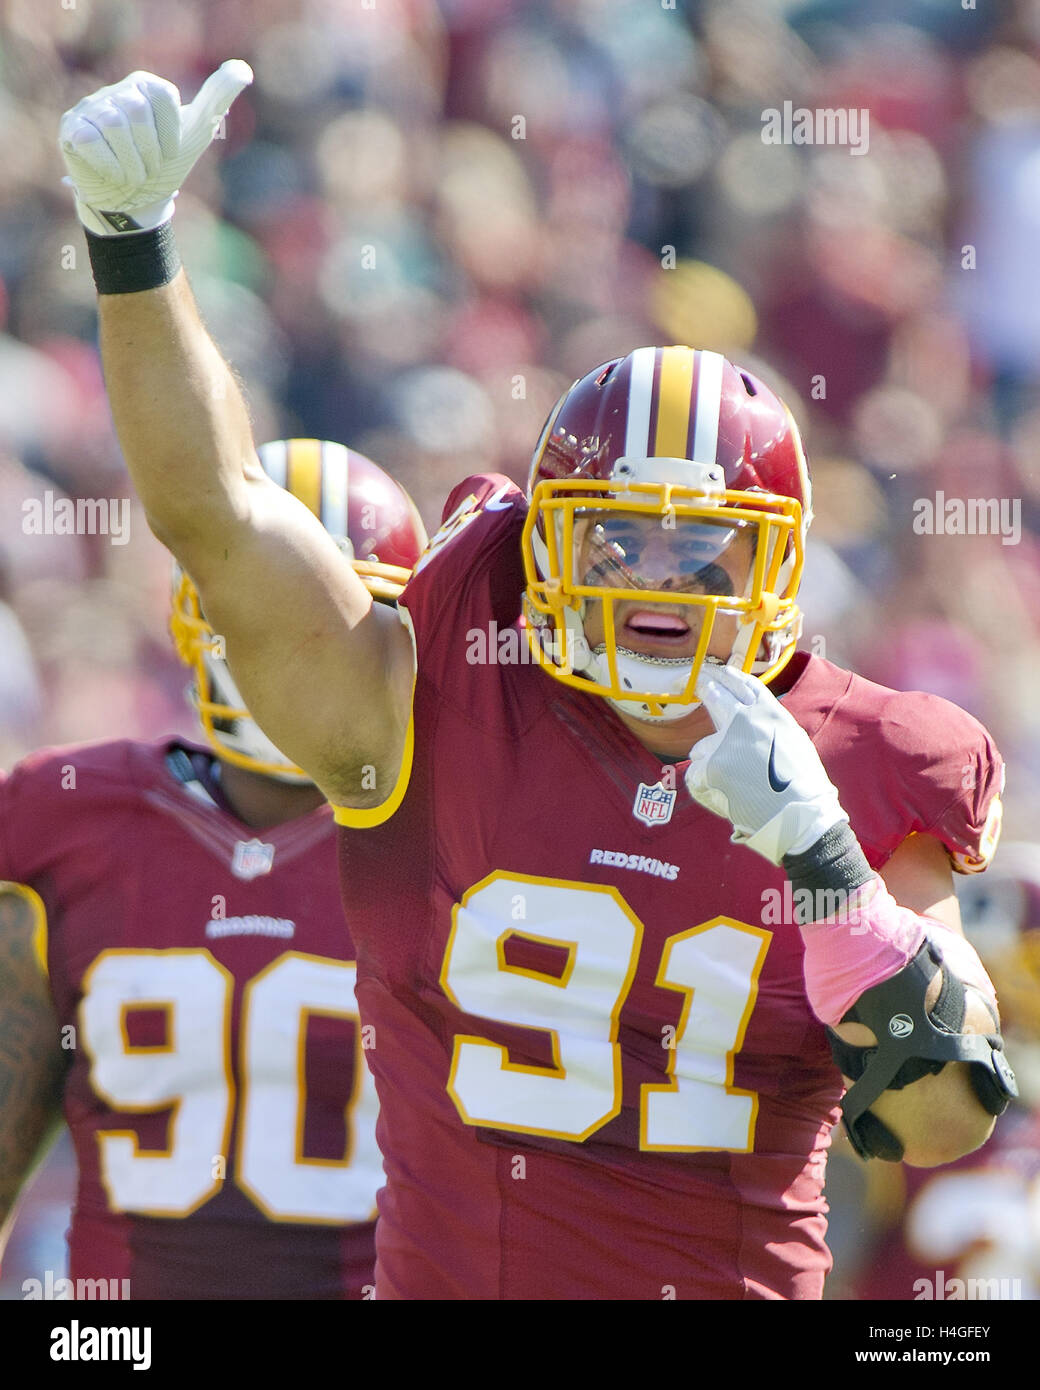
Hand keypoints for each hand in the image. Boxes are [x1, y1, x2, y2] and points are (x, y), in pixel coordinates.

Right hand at [58, 60, 252, 234]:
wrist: (137, 204)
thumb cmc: (166, 166)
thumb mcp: (197, 131)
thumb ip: (218, 96)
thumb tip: (242, 70)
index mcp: (147, 86)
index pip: (164, 96)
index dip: (170, 134)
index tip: (170, 153)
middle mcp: (118, 91)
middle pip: (137, 111)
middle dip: (150, 152)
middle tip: (150, 168)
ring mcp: (91, 108)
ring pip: (113, 124)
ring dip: (131, 163)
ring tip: (132, 174)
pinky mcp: (72, 129)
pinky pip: (90, 140)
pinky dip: (110, 167)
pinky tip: (114, 175)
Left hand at [684, 663, 846, 863]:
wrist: (799, 816)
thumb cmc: (801, 785)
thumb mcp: (792, 740)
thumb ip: (769, 723)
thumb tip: (748, 712)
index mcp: (769, 713)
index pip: (743, 684)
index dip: (726, 675)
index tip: (714, 671)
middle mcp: (745, 720)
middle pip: (715, 694)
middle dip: (705, 686)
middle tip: (697, 681)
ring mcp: (725, 742)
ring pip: (701, 747)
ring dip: (710, 763)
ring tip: (735, 785)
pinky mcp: (712, 767)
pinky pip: (695, 775)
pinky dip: (705, 788)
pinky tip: (725, 797)